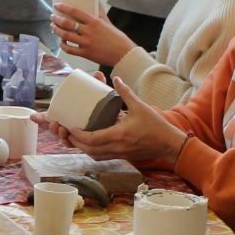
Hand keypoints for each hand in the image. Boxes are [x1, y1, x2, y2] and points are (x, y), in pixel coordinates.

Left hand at [38, 77, 188, 166]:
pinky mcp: (121, 155)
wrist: (168, 144)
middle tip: (66, 131)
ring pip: (93, 155)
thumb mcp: (140, 106)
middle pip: (88, 149)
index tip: (69, 126)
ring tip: (73, 137)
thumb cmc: (155, 125)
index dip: (77, 135)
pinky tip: (87, 143)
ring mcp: (118, 153)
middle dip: (73, 142)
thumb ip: (125, 93)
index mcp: (119, 135)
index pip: (92, 139)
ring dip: (81, 148)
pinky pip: (101, 156)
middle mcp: (116, 147)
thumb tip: (116, 78)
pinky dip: (91, 151)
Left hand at [51, 0, 136, 65]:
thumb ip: (96, 17)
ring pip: (65, 35)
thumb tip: (90, 7)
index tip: (57, 6)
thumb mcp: (106, 23)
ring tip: (53, 27)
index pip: (75, 12)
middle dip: (56, 19)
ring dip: (56, 30)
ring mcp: (86, 43)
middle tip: (52, 17)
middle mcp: (89, 31)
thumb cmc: (116, 38)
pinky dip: (63, 44)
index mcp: (94, 22)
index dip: (64, 8)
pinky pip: (69, 49)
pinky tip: (61, 41)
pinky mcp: (85, 53)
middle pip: (67, 23)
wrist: (123, 53)